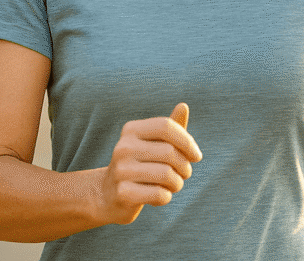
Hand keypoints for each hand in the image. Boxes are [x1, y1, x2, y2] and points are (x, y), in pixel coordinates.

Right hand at [98, 102, 202, 224]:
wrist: (107, 195)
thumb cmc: (140, 164)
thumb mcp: (154, 144)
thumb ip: (170, 127)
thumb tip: (183, 105)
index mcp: (131, 130)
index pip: (166, 126)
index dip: (187, 141)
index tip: (196, 156)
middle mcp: (123, 147)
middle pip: (170, 152)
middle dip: (185, 166)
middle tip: (184, 174)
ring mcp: (121, 170)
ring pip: (167, 174)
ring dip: (177, 183)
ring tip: (173, 185)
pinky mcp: (122, 193)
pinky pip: (159, 194)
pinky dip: (166, 197)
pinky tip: (159, 196)